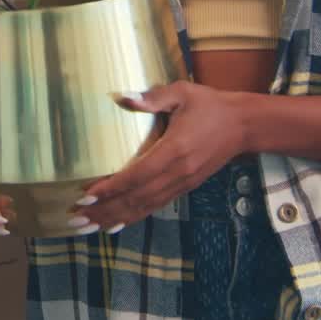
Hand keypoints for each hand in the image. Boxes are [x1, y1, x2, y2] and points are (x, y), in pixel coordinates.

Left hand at [69, 81, 245, 233]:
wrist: (244, 125)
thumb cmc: (211, 106)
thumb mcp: (182, 93)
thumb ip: (153, 97)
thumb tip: (123, 96)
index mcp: (175, 149)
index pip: (137, 175)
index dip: (110, 188)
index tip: (86, 195)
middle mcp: (177, 173)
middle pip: (136, 198)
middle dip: (105, 210)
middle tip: (77, 219)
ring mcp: (182, 183)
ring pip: (144, 207)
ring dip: (116, 218)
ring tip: (89, 226)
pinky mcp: (185, 187)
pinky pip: (155, 206)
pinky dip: (134, 216)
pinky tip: (116, 223)